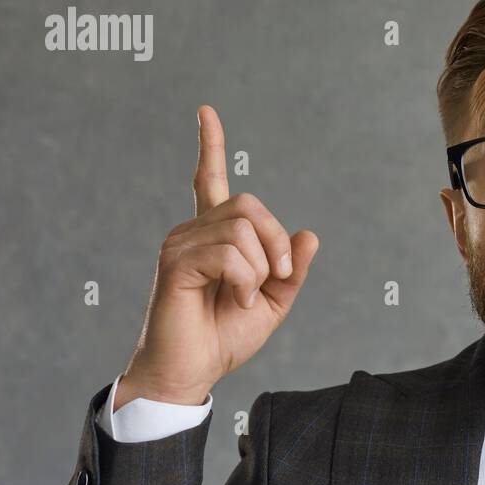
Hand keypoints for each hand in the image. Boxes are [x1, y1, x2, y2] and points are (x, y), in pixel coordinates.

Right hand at [116, 105, 319, 408]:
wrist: (191, 373)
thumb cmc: (224, 338)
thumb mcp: (274, 303)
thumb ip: (292, 270)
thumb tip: (309, 235)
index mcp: (214, 237)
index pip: (209, 179)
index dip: (211, 145)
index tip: (206, 111)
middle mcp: (192, 231)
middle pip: (250, 205)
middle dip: (275, 242)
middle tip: (276, 279)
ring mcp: (180, 244)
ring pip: (243, 230)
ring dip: (261, 269)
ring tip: (246, 297)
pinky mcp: (176, 263)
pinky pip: (230, 254)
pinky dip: (247, 281)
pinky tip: (237, 300)